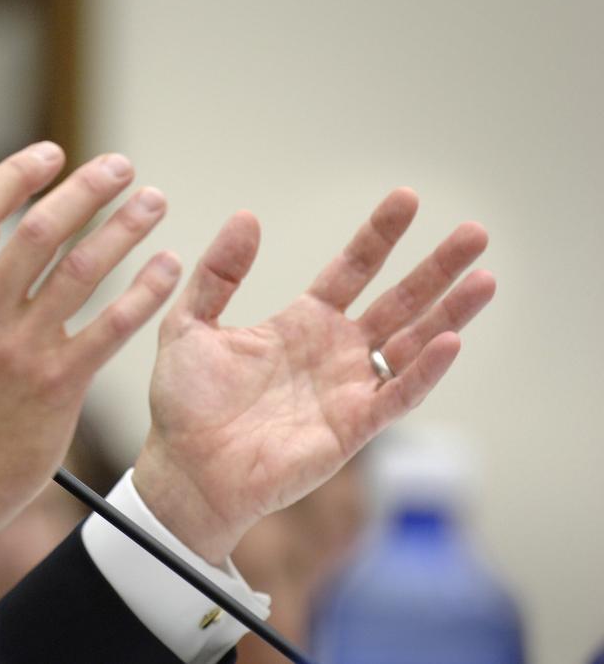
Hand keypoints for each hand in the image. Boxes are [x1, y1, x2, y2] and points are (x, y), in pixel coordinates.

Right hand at [0, 142, 181, 565]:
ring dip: (124, 228)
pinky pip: (110, 327)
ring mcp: (22, 350)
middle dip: (87, 188)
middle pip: (42, 230)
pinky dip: (143, 291)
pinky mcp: (59, 385)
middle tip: (120, 166)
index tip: (51, 154)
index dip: (19, 174)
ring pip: (82, 270)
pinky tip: (167, 266)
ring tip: (153, 200)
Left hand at [134, 188, 494, 563]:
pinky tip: (449, 340)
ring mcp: (348, 389)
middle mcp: (334, 352)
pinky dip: (425, 370)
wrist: (185, 470)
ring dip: (450, 312)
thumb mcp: (190, 324)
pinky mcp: (352, 428)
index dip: (379, 236)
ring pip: (412, 343)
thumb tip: (247, 216)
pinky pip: (397, 394)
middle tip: (474, 232)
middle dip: (437, 267)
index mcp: (302, 324)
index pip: (353, 269)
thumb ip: (218, 273)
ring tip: (484, 277)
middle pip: (398, 300)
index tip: (406, 198)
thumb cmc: (185, 405)